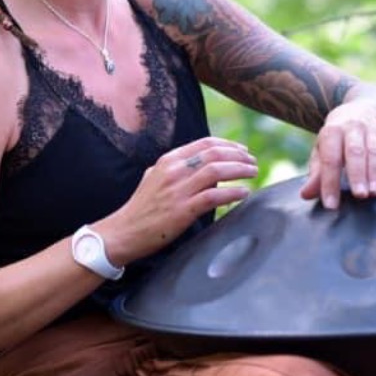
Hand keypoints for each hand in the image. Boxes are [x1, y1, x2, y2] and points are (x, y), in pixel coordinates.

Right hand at [98, 137, 257, 262]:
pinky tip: (244, 193)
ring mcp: (178, 190)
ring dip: (240, 170)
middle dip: (239, 156)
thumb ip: (176, 170)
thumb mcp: (155, 178)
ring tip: (253, 173)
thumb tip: (202, 167)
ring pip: (217, 171)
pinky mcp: (183, 210)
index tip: (243, 150)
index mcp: (168, 161)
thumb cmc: (141, 208)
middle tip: (253, 162)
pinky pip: (214, 196)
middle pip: (215, 154)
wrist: (123, 232)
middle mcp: (174, 171)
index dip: (229, 145)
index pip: (205, 144)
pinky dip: (233, 192)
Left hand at [300, 99, 375, 208]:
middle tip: (359, 195)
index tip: (331, 205)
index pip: (330, 159)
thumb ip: (316, 174)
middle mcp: (352, 127)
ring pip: (374, 151)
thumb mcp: (321, 151)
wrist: (356, 110)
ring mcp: (372, 130)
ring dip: (375, 172)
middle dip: (357, 174)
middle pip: (355, 152)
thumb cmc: (335, 139)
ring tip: (374, 192)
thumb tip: (305, 195)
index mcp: (332, 131)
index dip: (330, 182)